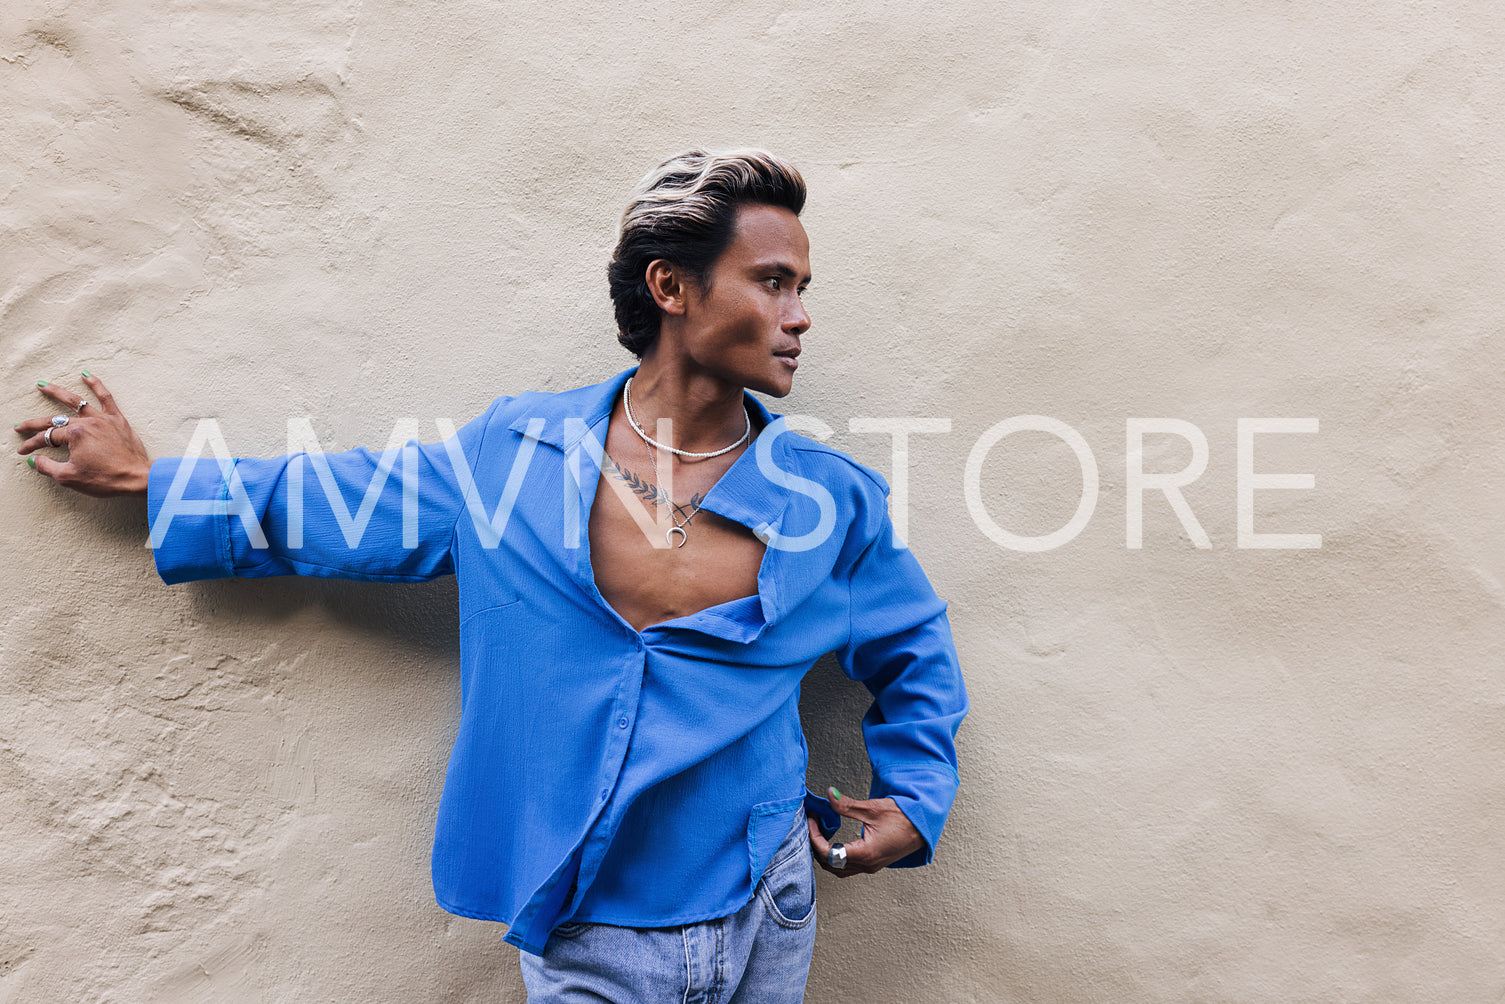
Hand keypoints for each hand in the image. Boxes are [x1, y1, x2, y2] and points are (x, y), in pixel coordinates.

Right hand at [16, 374, 150, 496]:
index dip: (32, 445)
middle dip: (35, 424)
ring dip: (57, 393)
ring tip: (42, 386)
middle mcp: (88, 422)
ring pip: (77, 402)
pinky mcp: (118, 420)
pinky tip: (86, 374)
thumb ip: (47, 466)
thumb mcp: (69, 477)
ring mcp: (103, 419)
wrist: (137, 478)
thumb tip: (34, 459)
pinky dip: (97, 385)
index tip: (24, 452)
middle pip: (55, 420)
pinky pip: (107, 398)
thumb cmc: (105, 479)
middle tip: (20, 426)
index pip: (47, 437)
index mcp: (75, 435)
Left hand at [806, 786, 924, 876]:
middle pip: (830, 864)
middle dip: (816, 845)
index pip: (829, 853)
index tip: (811, 821)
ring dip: (825, 854)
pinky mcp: (873, 864)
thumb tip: (830, 794)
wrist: (923, 826)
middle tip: (812, 825)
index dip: (814, 837)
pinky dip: (836, 857)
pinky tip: (835, 841)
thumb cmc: (903, 818)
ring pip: (838, 869)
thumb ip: (847, 804)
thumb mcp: (872, 808)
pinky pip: (847, 867)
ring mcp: (870, 867)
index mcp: (865, 853)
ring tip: (820, 833)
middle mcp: (867, 865)